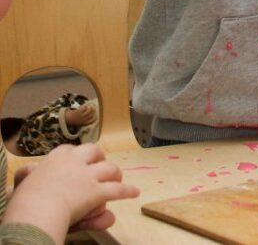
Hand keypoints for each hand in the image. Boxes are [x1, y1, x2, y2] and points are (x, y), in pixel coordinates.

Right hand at [6, 143, 139, 237]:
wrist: (37, 208)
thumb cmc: (25, 199)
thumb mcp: (23, 181)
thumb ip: (29, 174)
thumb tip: (30, 168)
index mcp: (55, 159)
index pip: (67, 149)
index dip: (73, 153)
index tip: (75, 157)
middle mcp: (74, 163)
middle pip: (92, 151)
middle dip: (98, 156)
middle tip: (101, 163)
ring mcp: (88, 176)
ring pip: (108, 169)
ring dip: (115, 173)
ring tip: (118, 177)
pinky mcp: (97, 191)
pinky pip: (116, 190)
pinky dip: (127, 191)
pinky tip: (134, 192)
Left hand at [63, 100, 97, 128]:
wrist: (63, 119)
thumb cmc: (71, 120)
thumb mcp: (78, 121)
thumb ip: (84, 119)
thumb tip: (91, 114)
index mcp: (83, 123)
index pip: (92, 120)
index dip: (95, 116)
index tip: (94, 113)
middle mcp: (82, 120)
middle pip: (91, 114)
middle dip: (92, 110)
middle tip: (92, 107)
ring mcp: (79, 116)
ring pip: (89, 111)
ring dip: (89, 107)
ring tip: (88, 106)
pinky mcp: (77, 113)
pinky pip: (84, 108)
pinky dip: (85, 106)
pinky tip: (83, 106)